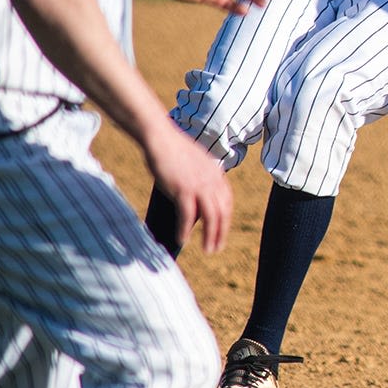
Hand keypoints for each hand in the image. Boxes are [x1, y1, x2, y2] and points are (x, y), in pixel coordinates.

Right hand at [143, 127, 230, 253]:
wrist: (160, 138)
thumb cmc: (173, 149)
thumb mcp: (194, 164)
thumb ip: (201, 179)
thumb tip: (197, 197)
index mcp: (216, 174)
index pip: (227, 201)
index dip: (226, 218)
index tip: (221, 231)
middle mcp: (212, 181)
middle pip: (223, 212)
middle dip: (221, 232)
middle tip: (217, 248)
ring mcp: (198, 185)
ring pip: (211, 217)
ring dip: (210, 236)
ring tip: (207, 250)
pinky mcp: (182, 189)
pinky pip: (187, 215)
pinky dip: (185, 229)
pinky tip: (182, 239)